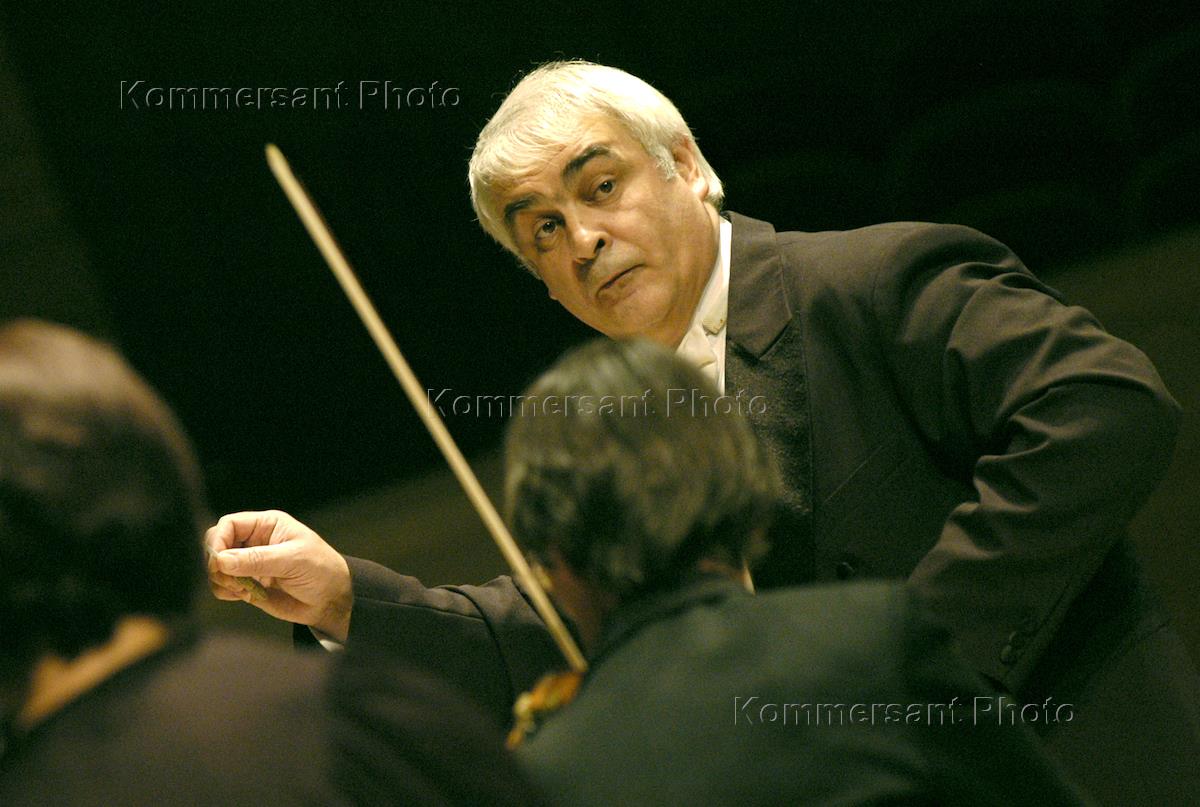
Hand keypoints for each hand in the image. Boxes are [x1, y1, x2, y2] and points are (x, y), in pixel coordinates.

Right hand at [206, 510, 352, 641]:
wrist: (331, 599)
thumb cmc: (321, 570)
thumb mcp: (294, 560)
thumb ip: (258, 559)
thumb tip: (222, 560)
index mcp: (266, 525)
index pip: (229, 524)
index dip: (218, 540)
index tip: (220, 561)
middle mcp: (254, 541)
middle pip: (217, 544)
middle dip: (216, 562)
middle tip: (229, 579)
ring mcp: (249, 563)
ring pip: (217, 567)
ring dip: (221, 580)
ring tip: (242, 590)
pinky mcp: (248, 584)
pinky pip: (224, 585)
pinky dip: (226, 591)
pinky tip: (244, 595)